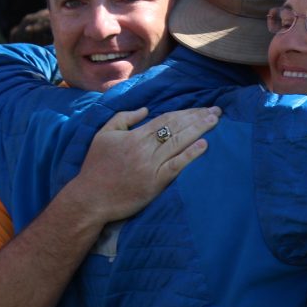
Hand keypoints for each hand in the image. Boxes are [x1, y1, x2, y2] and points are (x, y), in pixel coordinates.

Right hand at [63, 106, 219, 224]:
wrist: (90, 198)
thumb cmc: (95, 167)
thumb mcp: (104, 134)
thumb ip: (124, 118)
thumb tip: (146, 110)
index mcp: (134, 135)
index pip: (165, 119)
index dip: (186, 112)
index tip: (202, 108)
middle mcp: (144, 148)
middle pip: (176, 128)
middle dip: (198, 118)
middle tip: (216, 111)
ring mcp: (150, 166)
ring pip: (179, 143)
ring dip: (199, 131)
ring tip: (215, 122)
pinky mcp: (155, 183)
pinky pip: (176, 166)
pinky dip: (190, 155)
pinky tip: (204, 146)